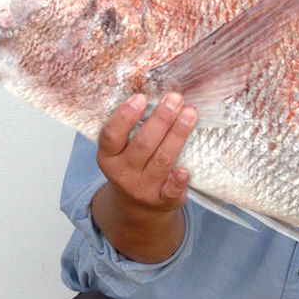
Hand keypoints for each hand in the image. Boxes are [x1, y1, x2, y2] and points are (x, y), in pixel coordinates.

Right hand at [97, 91, 195, 210]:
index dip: (125, 116)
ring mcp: (143, 189)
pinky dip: (178, 181)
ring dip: (177, 135)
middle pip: (143, 144)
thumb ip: (131, 127)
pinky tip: (185, 170)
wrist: (138, 206)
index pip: (111, 136)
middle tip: (175, 98)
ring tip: (190, 113)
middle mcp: (123, 174)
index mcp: (108, 157)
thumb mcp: (122, 150)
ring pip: (162, 160)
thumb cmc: (133, 166)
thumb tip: (155, 93)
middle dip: (161, 119)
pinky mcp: (162, 201)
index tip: (141, 97)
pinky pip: (170, 192)